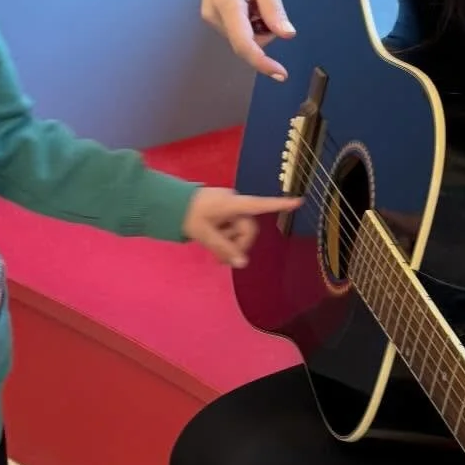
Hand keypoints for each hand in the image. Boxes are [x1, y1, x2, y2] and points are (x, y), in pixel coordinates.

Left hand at [184, 187, 300, 268]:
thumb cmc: (186, 215)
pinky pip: (231, 227)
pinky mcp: (221, 211)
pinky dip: (225, 239)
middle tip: (222, 261)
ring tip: (214, 255)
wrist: (165, 202)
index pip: (260, 204)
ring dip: (229, 243)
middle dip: (238, 244)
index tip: (299, 201)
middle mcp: (234, 202)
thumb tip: (243, 263)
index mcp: (232, 203)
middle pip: (248, 227)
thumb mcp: (204, 234)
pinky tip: (214, 249)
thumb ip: (224, 248)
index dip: (280, 204)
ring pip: (239, 229)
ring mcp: (227, 206)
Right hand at [201, 0, 294, 79]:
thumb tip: (286, 35)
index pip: (245, 45)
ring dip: (259, 22)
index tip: (281, 74)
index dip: (263, 63)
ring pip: (243, 34)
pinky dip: (251, 17)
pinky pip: (237, 25)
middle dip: (266, 30)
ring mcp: (210, 13)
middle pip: (247, 41)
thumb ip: (274, 8)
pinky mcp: (212, 10)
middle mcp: (213, 14)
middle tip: (271, 0)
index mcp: (226, 4)